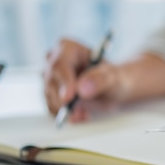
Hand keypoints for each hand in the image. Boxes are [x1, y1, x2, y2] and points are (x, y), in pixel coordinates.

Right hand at [43, 39, 164, 122]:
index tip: (70, 98)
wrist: (114, 88)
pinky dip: (66, 115)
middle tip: (79, 113)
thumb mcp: (113, 78)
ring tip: (85, 114)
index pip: (59, 65)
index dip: (64, 82)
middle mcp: (54, 61)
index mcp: (68, 48)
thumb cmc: (114, 78)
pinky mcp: (52, 94)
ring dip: (66, 110)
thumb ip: (100, 80)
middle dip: (63, 100)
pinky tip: (81, 115)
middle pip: (51, 81)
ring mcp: (51, 78)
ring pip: (49, 96)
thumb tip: (82, 89)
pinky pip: (52, 107)